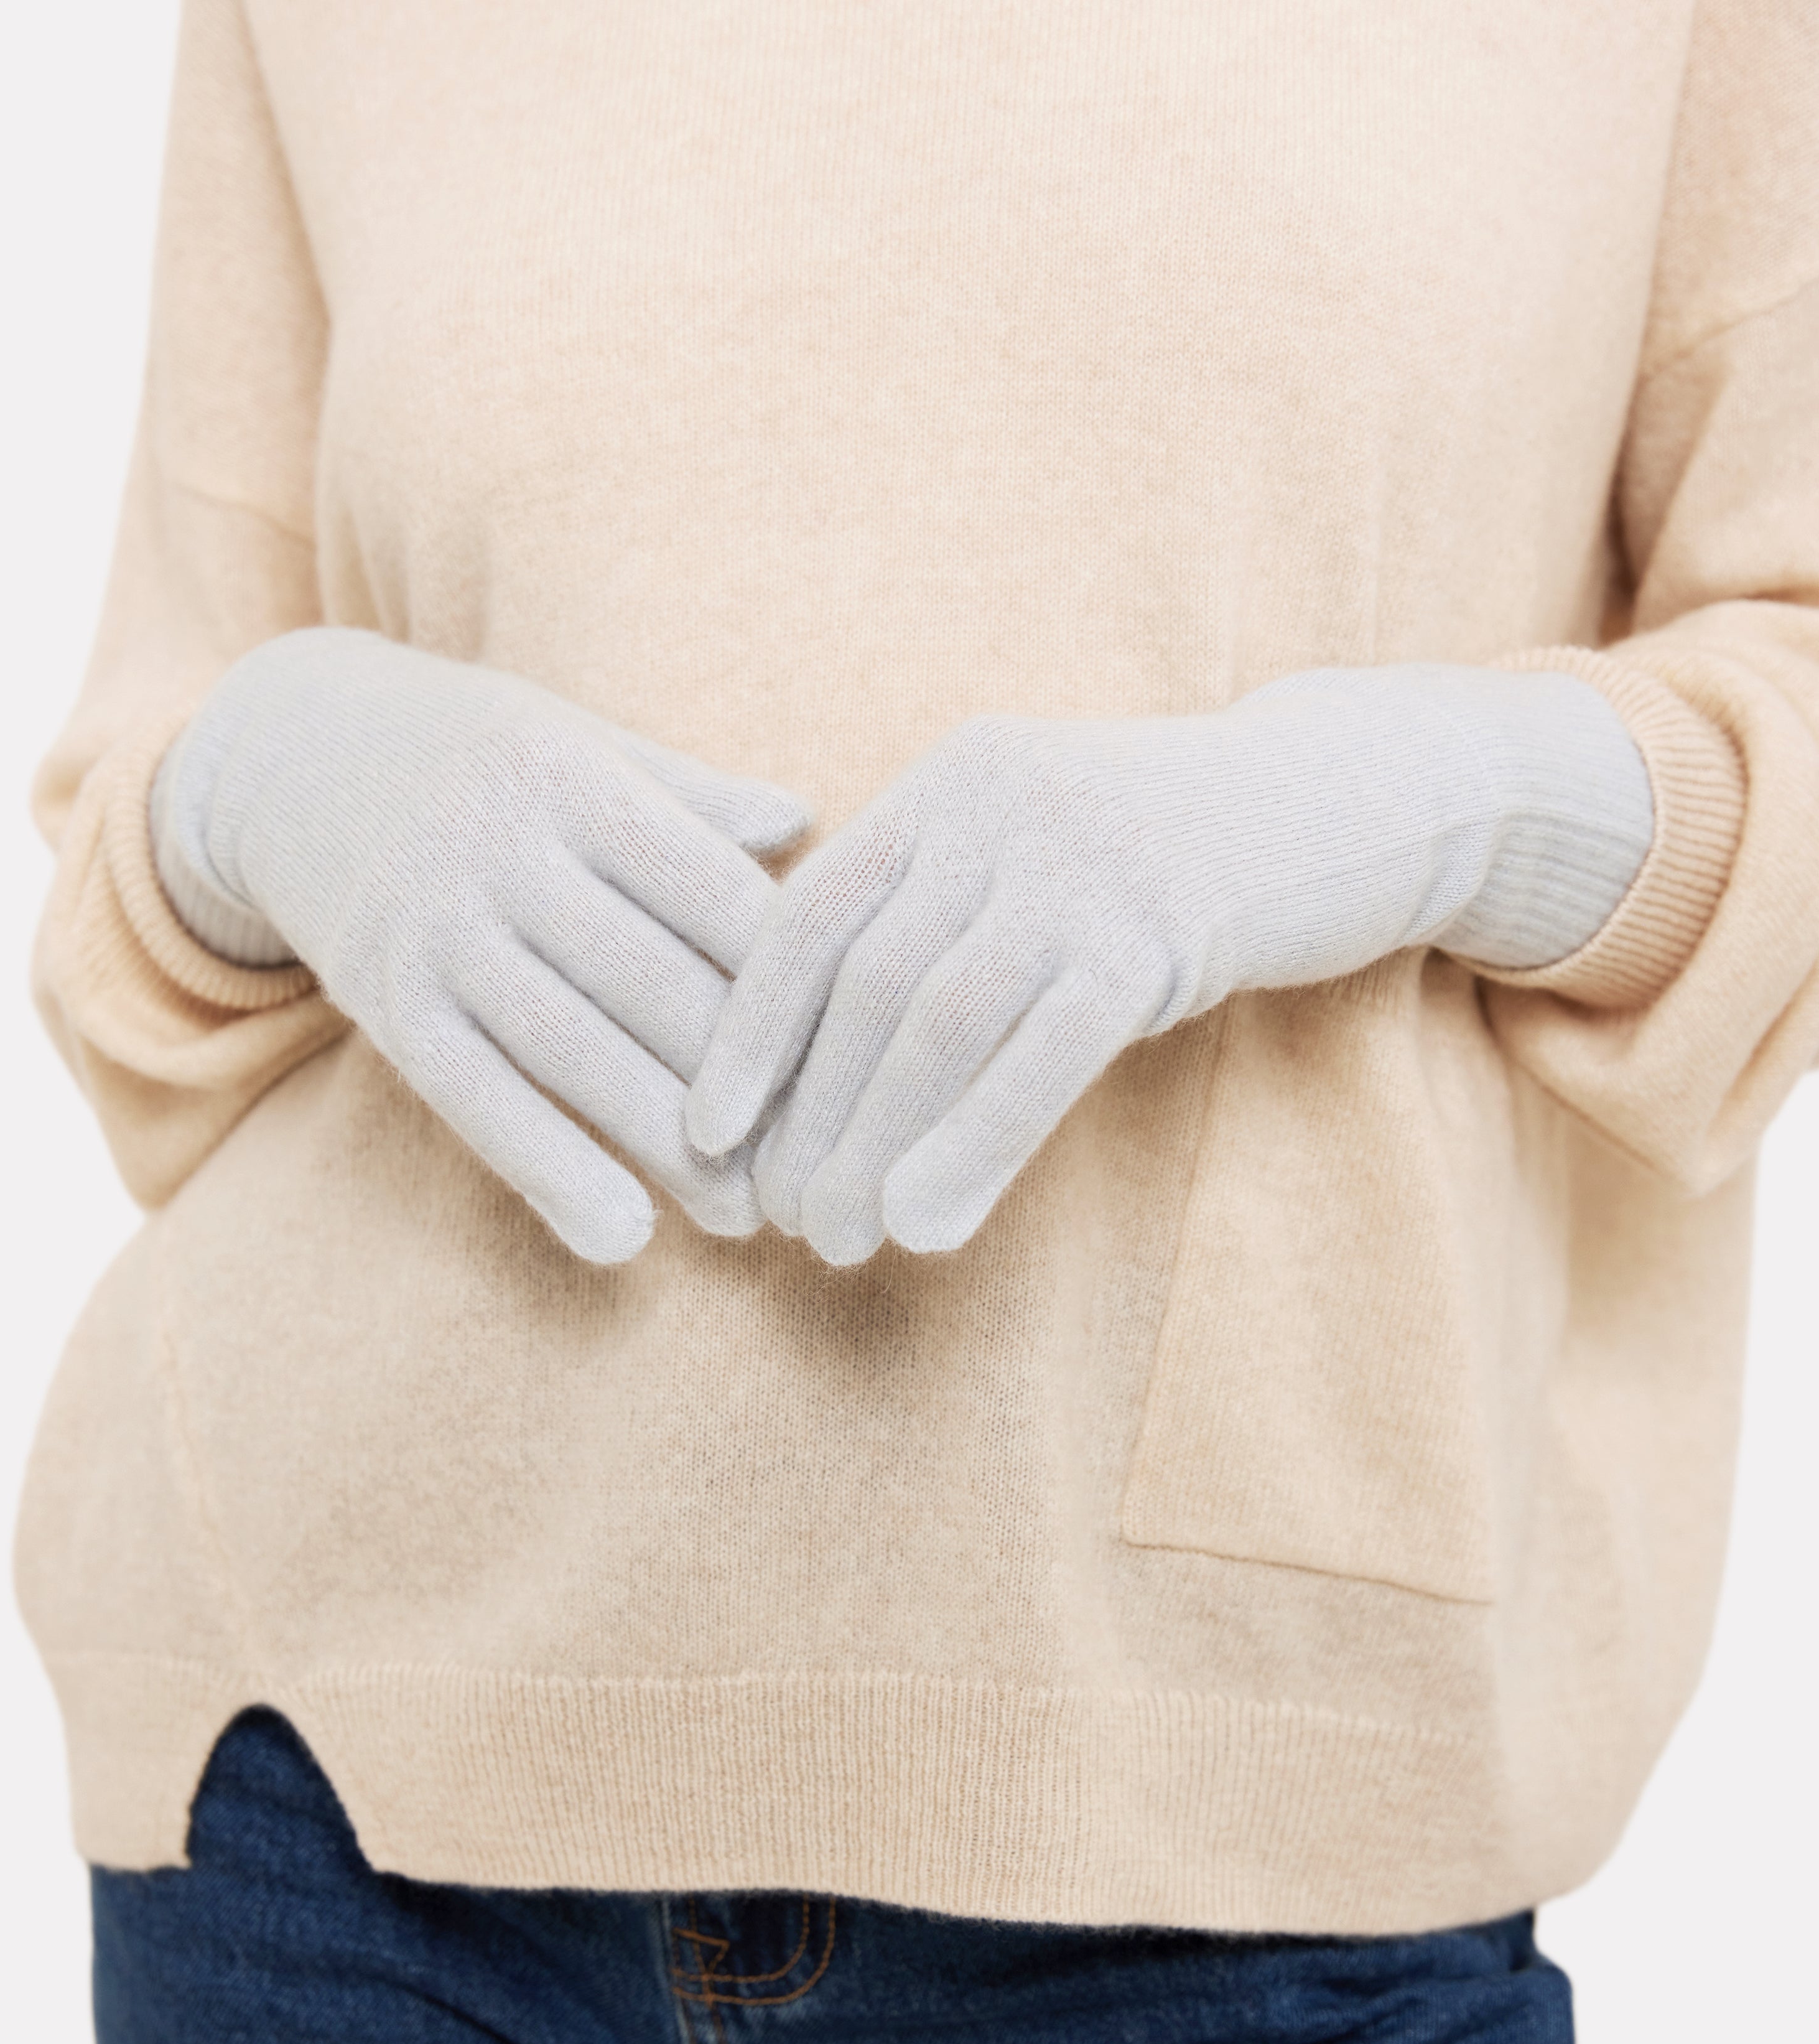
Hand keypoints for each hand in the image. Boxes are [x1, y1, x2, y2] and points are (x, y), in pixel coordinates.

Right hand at [152, 628, 811, 1261]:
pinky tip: (620, 1239)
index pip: (716, 897)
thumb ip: (688, 795)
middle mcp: (508, 852)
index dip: (795, 990)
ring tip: (745, 1221)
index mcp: (582, 782)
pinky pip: (477, 1100)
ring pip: (575, 1052)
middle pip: (656, 985)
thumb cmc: (474, 755)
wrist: (286, 749)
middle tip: (822, 1165)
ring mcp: (441, 931)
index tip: (862, 1066)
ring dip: (667, 1148)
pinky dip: (550, 1173)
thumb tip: (806, 820)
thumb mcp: (577, 741)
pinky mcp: (387, 1004)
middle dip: (748, 1087)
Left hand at [686, 666, 1651, 1263]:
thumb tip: (831, 1076)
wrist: (1353, 797)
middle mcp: (998, 805)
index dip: (748, 1035)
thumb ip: (943, 925)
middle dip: (812, 1119)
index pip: (809, 918)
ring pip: (940, 1023)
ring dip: (875, 1147)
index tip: (704, 1134)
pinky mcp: (1162, 930)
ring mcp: (1083, 861)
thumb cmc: (1168, 858)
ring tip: (840, 1244)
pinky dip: (974, 1148)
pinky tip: (931, 1227)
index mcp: (948, 785)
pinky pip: (1044, 1056)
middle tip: (784, 1224)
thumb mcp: (1039, 860)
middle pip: (868, 986)